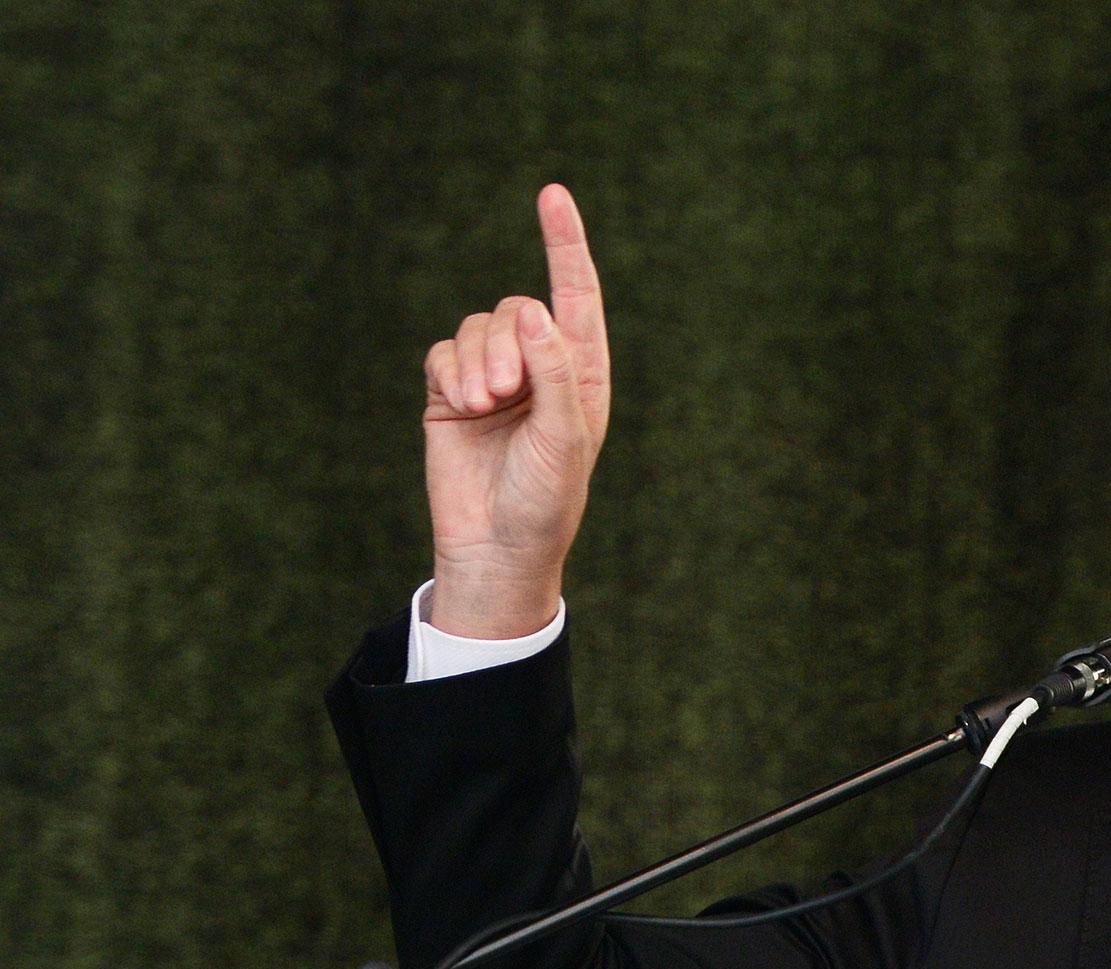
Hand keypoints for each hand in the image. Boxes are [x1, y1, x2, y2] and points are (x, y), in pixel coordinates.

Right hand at [420, 184, 610, 637]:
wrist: (495, 547)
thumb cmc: (545, 500)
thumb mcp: (564, 437)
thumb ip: (555, 371)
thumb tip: (534, 307)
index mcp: (582, 373)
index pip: (576, 295)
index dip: (564, 243)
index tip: (552, 193)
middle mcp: (539, 368)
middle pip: (516, 308)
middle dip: (508, 341)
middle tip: (507, 393)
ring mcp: (493, 378)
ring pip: (478, 327)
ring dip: (480, 361)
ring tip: (484, 406)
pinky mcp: (450, 393)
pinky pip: (443, 352)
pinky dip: (451, 372)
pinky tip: (461, 407)